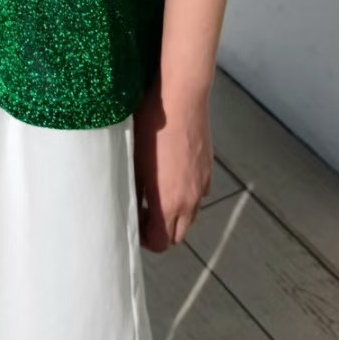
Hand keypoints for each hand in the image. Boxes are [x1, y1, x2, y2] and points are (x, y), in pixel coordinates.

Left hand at [133, 75, 212, 251]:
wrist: (181, 97)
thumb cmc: (152, 126)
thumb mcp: (134, 160)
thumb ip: (135, 190)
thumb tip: (130, 205)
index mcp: (168, 202)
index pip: (160, 242)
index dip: (144, 239)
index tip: (133, 223)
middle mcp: (190, 200)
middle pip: (178, 235)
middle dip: (160, 231)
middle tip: (143, 212)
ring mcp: (202, 184)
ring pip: (191, 216)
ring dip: (175, 214)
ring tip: (157, 193)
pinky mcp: (208, 169)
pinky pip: (199, 194)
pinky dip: (187, 195)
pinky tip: (173, 175)